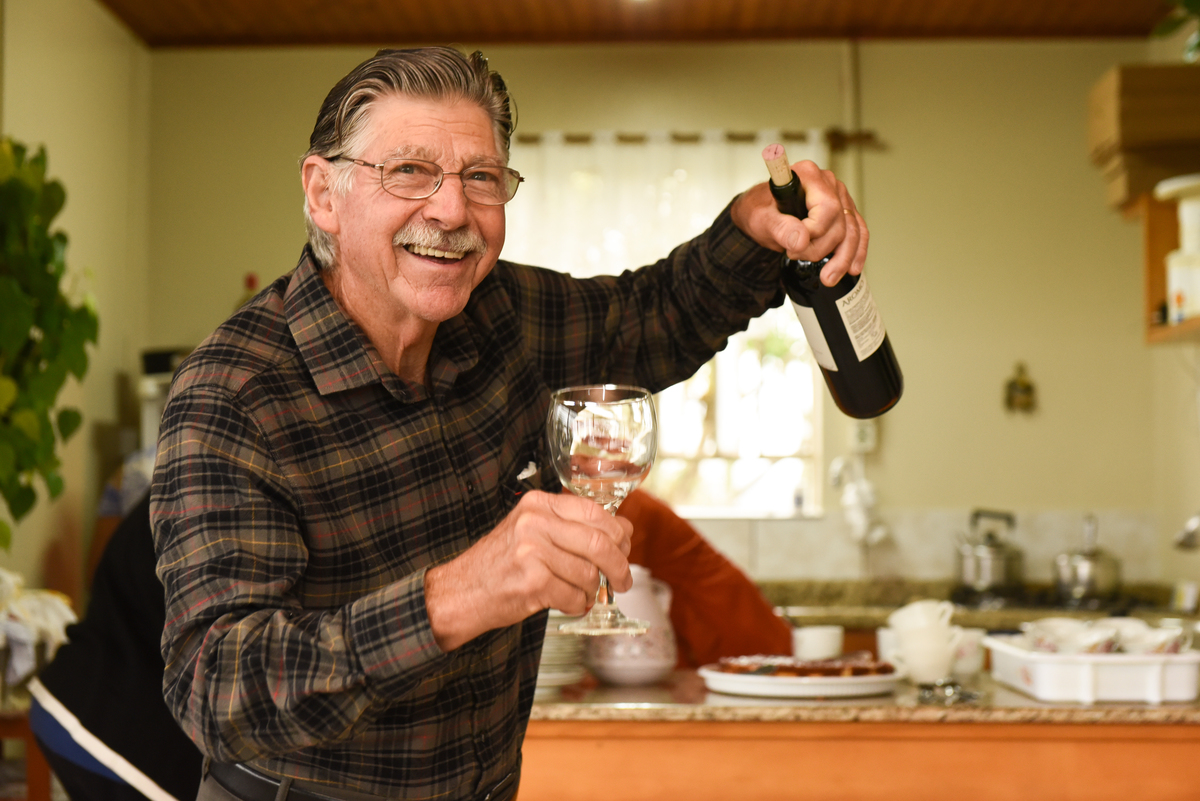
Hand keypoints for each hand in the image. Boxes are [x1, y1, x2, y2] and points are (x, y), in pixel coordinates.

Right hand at [424, 490, 633, 649]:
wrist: (460, 592)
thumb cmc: (501, 563)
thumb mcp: (530, 530)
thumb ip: (570, 526)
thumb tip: (623, 530)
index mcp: (538, 504)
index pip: (595, 512)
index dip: (619, 533)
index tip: (625, 547)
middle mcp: (535, 523)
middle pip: (600, 544)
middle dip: (619, 566)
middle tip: (623, 580)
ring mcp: (532, 553)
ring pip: (589, 574)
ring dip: (592, 590)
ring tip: (581, 593)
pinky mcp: (532, 583)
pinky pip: (574, 597)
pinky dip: (577, 605)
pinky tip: (566, 603)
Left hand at [730, 160, 868, 286]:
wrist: (761, 213)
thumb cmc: (759, 210)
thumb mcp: (761, 219)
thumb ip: (779, 227)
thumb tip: (801, 240)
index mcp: (809, 175)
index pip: (827, 209)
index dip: (814, 233)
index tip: (793, 247)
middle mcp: (828, 183)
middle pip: (840, 224)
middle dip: (820, 249)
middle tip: (795, 255)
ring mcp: (839, 197)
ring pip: (853, 231)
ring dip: (842, 258)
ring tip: (827, 277)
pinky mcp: (844, 211)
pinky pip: (859, 232)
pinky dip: (856, 252)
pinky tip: (852, 268)